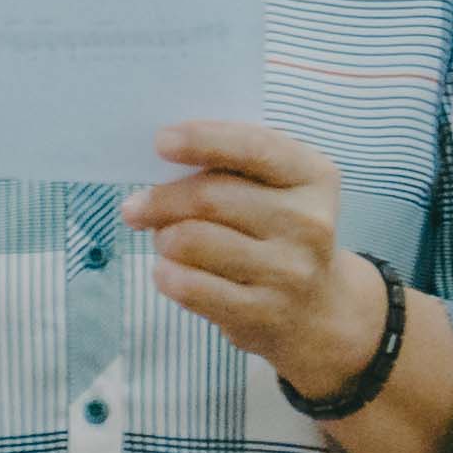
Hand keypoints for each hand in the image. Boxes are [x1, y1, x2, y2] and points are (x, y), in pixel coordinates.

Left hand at [130, 119, 387, 397]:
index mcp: (313, 178)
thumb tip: (164, 159)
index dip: (202, 140)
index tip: (160, 141)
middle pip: (209, 197)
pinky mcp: (263, 312)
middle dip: (160, 200)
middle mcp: (309, 223)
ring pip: (190, 241)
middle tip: (135, 208)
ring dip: (163, 239)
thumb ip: (234, 167)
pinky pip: (188, 286)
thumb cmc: (279, 234)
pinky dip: (165, 275)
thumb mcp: (278, 190)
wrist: (317, 308)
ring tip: (167, 242)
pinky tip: (171, 271)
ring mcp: (289, 271)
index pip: (255, 148)